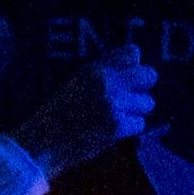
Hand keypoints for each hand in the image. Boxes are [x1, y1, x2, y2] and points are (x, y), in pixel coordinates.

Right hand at [26, 49, 158, 170]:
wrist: (44, 142)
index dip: (135, 66)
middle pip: (149, 75)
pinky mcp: (117, 126)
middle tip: (131, 99)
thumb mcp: (79, 81)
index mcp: (95, 69)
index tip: (128, 78)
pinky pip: (140, 124)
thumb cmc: (61, 112)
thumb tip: (137, 55)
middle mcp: (106, 83)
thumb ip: (107, 68)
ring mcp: (113, 104)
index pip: (132, 53)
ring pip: (147, 102)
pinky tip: (113, 131)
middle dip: (143, 88)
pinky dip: (130, 129)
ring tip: (117, 117)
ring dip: (136, 111)